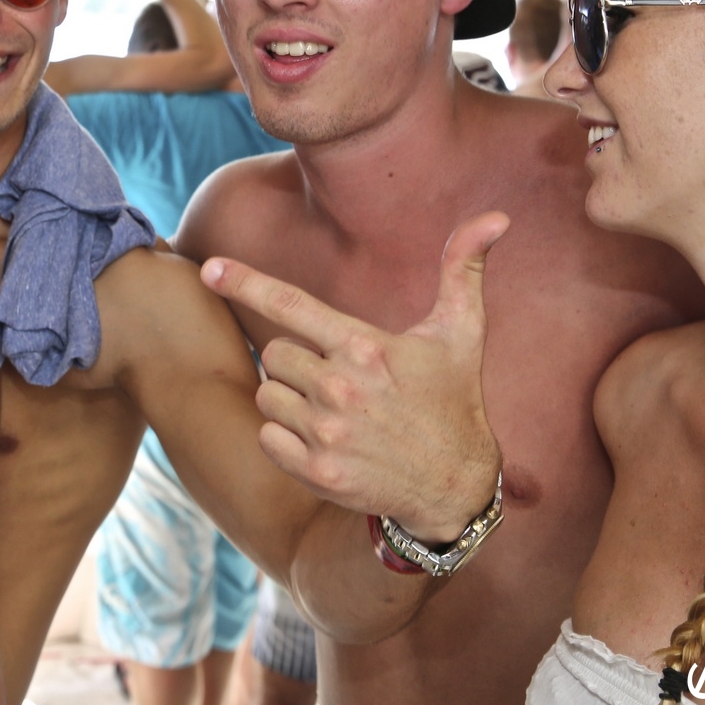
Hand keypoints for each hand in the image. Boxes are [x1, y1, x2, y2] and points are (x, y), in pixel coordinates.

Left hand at [200, 213, 507, 542]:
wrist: (457, 486)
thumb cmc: (453, 400)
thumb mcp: (462, 333)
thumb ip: (463, 269)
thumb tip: (496, 217)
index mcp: (365, 347)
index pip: (291, 305)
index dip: (245, 283)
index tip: (209, 268)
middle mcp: (341, 388)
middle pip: (275, 352)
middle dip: (298, 360)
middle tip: (340, 377)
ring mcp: (327, 433)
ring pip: (267, 393)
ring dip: (291, 399)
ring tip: (336, 411)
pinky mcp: (317, 471)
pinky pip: (266, 436)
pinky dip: (285, 437)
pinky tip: (325, 440)